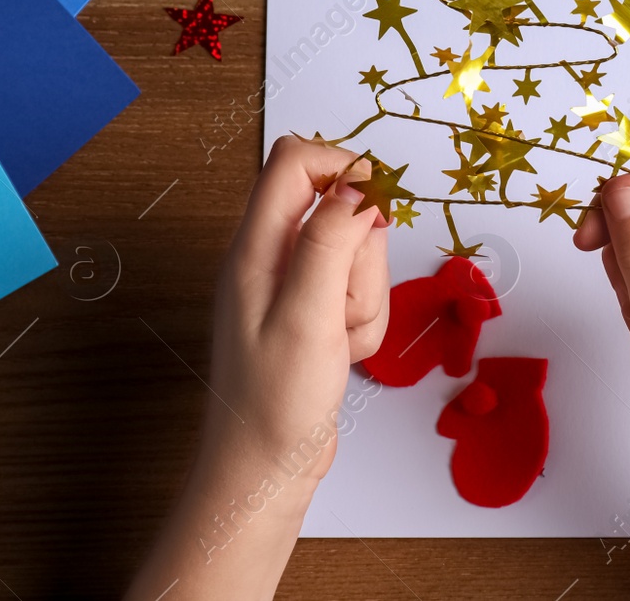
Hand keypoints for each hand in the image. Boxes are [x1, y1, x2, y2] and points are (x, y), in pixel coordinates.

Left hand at [201, 136, 389, 484]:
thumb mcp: (307, 316)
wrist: (264, 468)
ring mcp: (294, 286)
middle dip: (364, 255)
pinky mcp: (315, 312)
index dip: (342, 166)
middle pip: (340, 209)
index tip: (375, 205)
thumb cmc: (273, 403)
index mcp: (255, 249)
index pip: (295, 161)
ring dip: (367, 295)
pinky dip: (365, 321)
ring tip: (340, 338)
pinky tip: (342, 353)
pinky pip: (361, 291)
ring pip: (358, 252)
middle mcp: (271, 258)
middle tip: (343, 303)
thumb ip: (329, 242)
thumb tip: (353, 183)